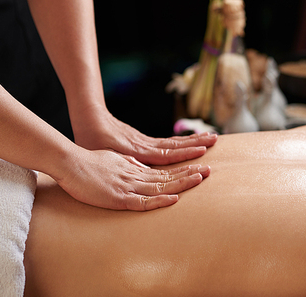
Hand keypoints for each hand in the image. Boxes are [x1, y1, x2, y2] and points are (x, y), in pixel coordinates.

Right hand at [54, 148, 210, 210]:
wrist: (70, 163)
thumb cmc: (89, 162)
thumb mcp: (114, 161)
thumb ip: (129, 165)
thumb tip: (141, 167)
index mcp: (136, 170)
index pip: (164, 172)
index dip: (183, 171)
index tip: (199, 169)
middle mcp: (136, 177)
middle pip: (168, 177)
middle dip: (189, 175)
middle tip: (210, 170)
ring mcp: (129, 186)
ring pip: (160, 186)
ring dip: (181, 183)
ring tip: (200, 178)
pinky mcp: (118, 197)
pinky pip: (142, 201)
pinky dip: (159, 200)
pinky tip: (174, 198)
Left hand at [72, 108, 217, 165]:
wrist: (90, 117)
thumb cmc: (91, 139)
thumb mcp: (102, 154)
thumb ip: (120, 162)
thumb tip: (138, 170)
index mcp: (137, 151)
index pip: (166, 154)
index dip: (185, 153)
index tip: (202, 152)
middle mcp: (146, 145)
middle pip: (176, 145)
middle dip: (196, 143)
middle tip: (216, 141)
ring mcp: (146, 141)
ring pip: (174, 141)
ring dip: (193, 140)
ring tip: (212, 138)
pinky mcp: (144, 139)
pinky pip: (167, 141)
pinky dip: (182, 141)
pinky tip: (191, 142)